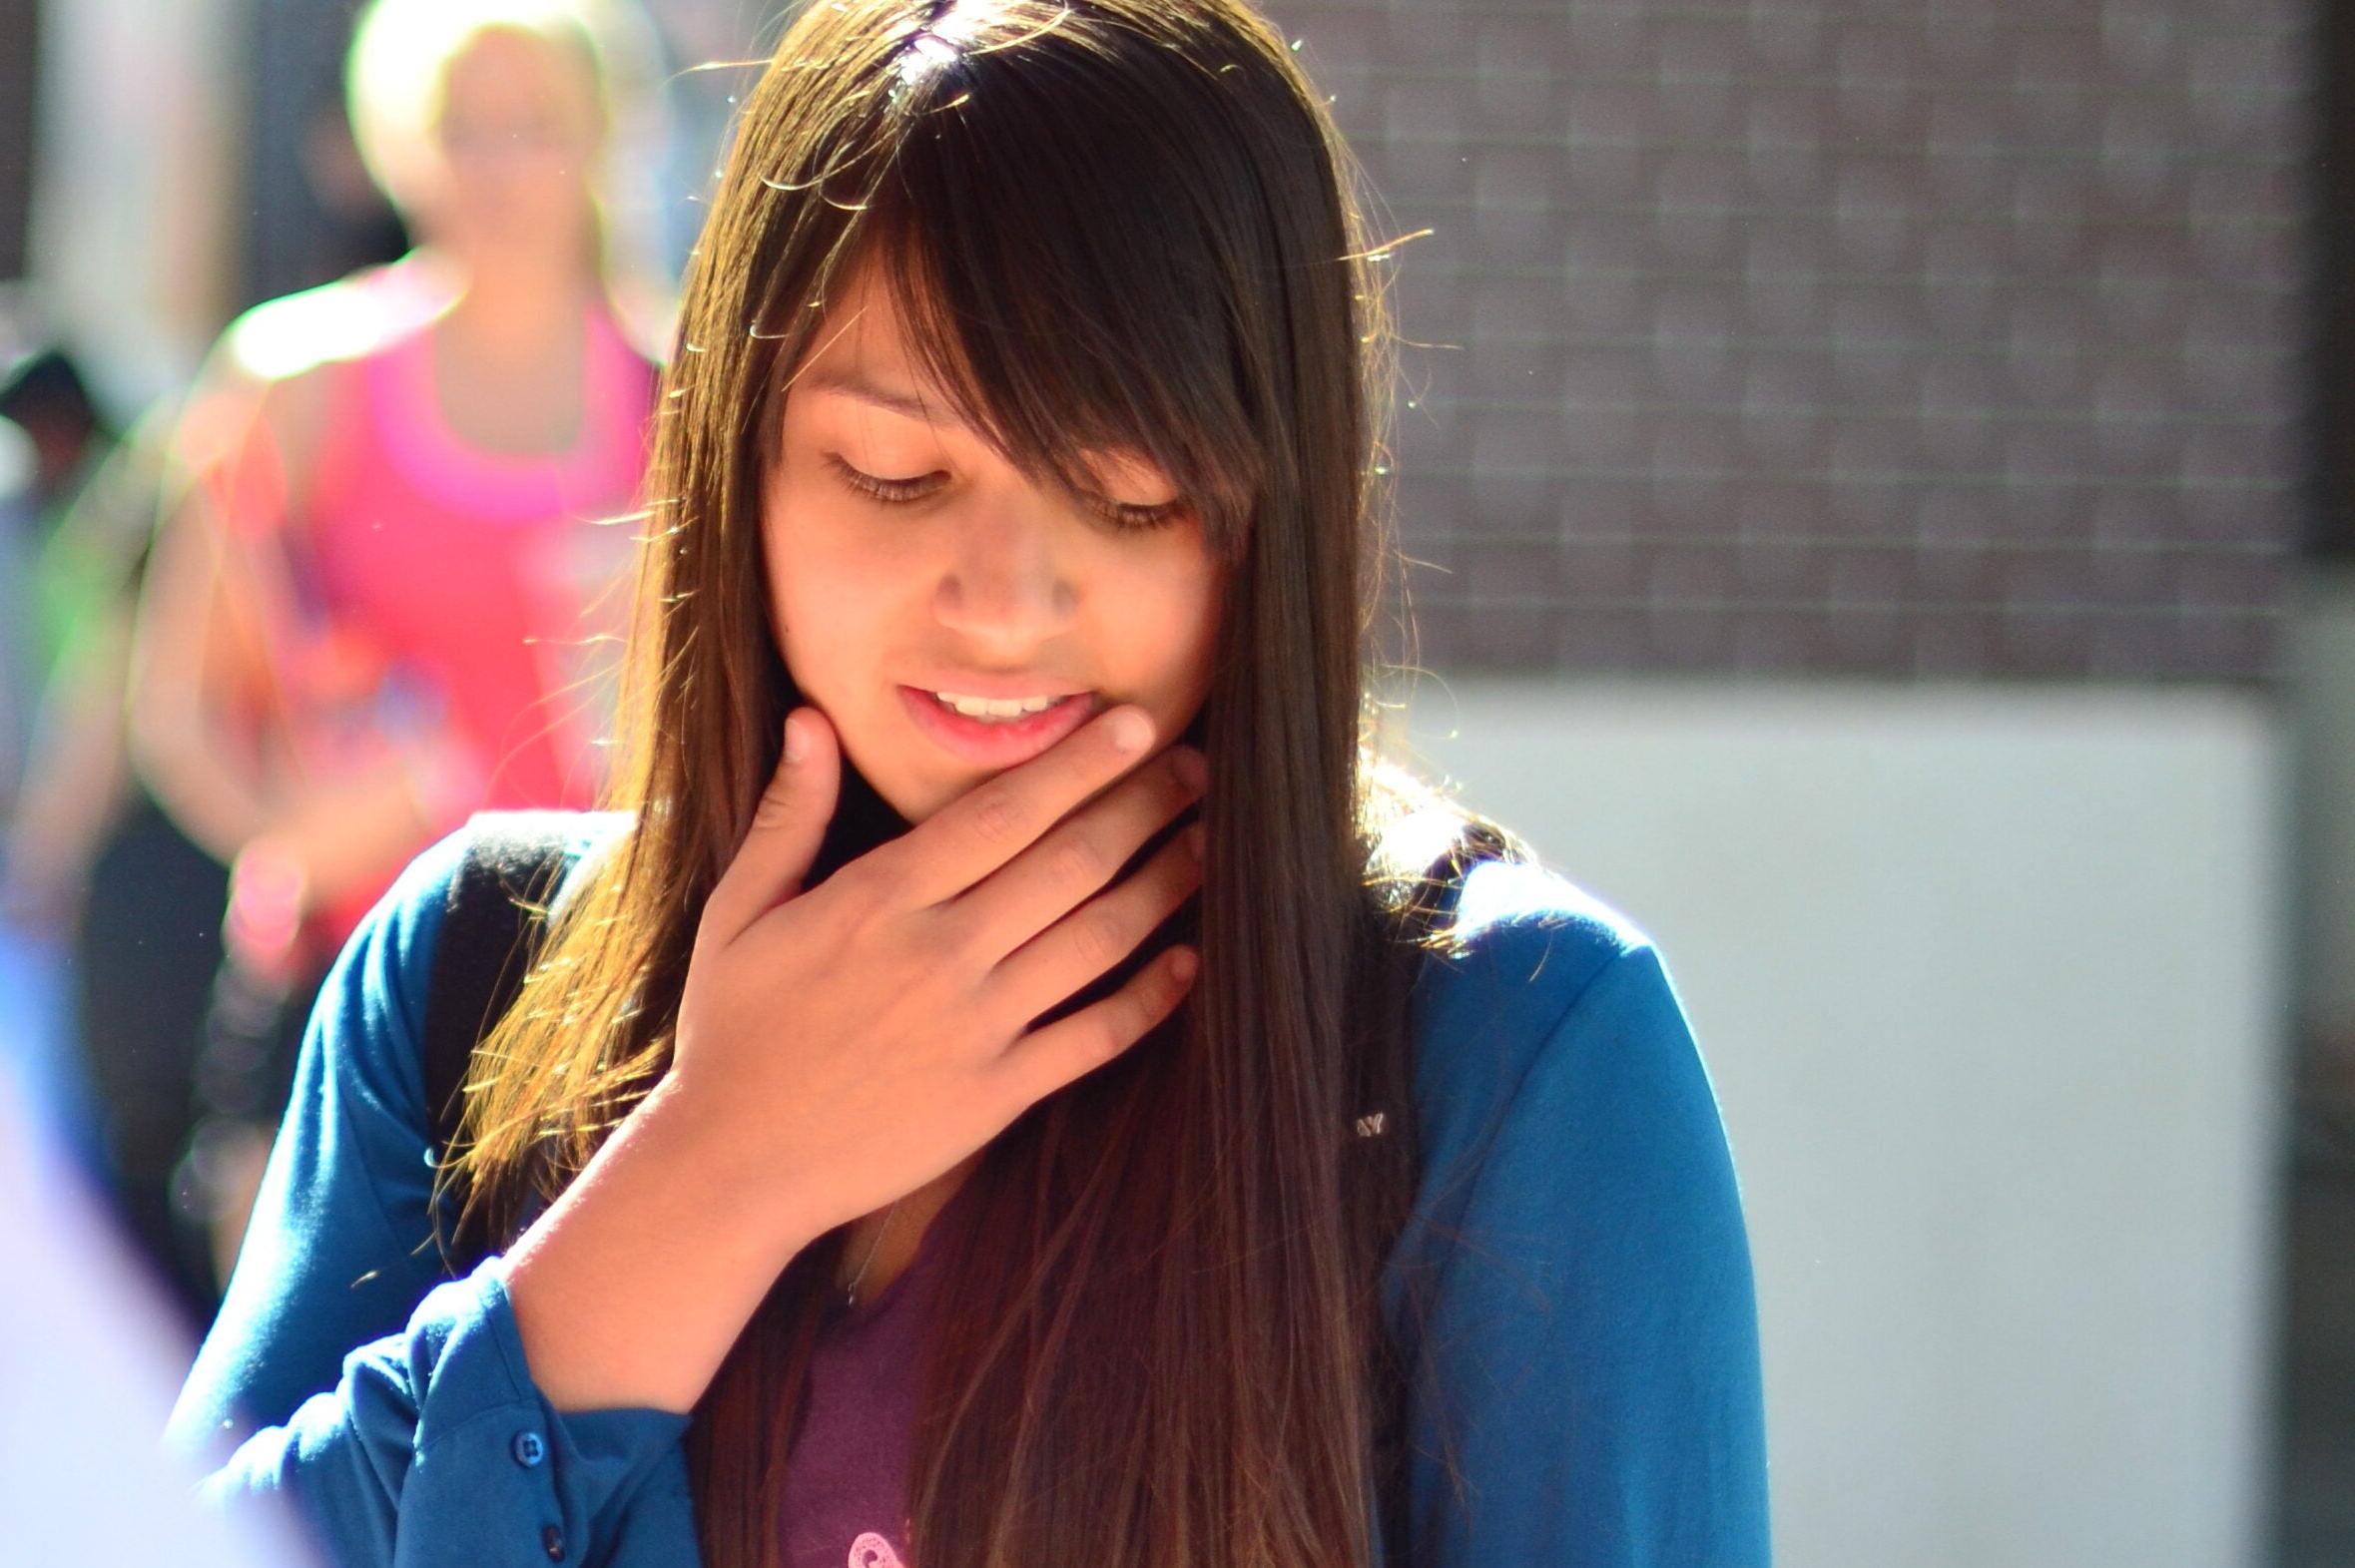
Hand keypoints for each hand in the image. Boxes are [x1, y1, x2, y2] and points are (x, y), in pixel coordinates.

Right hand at [669, 702, 1205, 1246]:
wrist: (733, 1164)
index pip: (1005, 810)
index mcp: (882, 898)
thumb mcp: (740, 911)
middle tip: (1198, 769)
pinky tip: (1187, 961)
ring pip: (1098, 940)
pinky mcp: (997, 1095)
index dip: (1081, 762)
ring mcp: (977, 1028)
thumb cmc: (734, 1029)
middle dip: (1143, 806)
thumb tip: (812, 716)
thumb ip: (790, 813)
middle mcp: (941, 955)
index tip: (1136, 722)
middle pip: (1071, 862)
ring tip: (1206, 845)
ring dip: (1164, 885)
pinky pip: (1094, 1037)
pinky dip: (1150, 998)